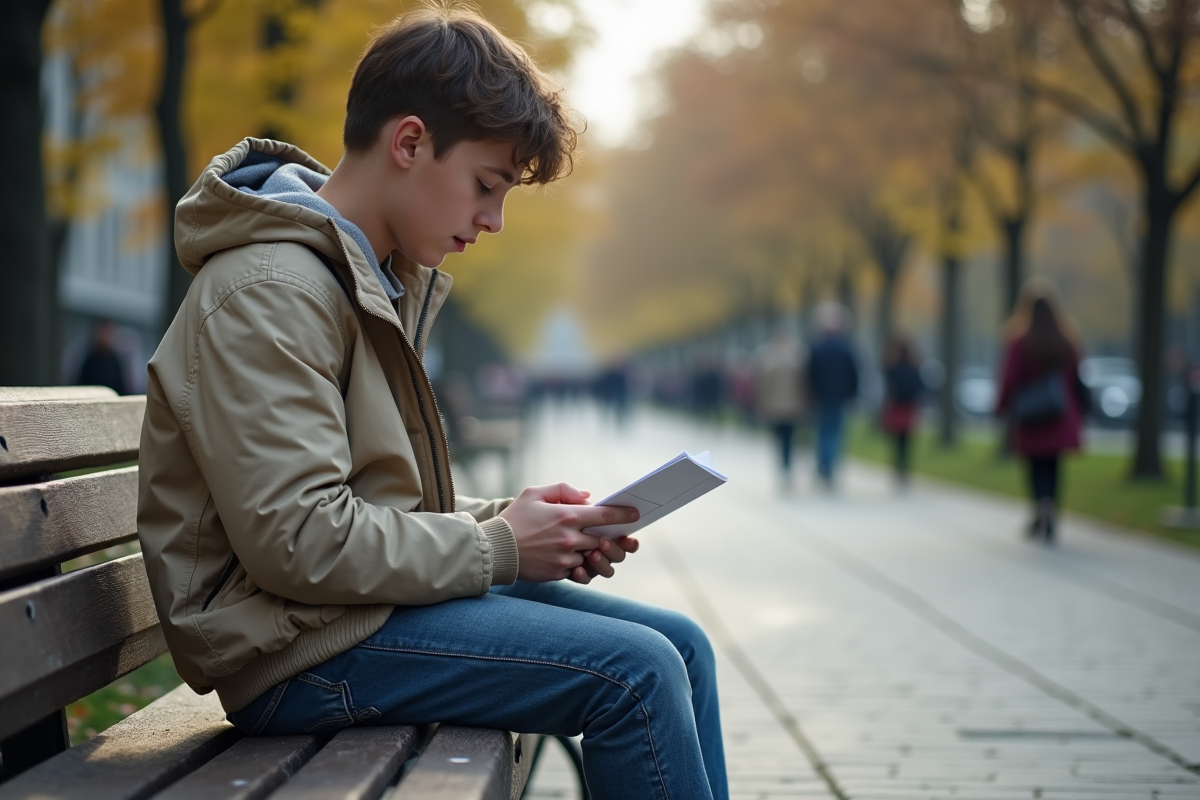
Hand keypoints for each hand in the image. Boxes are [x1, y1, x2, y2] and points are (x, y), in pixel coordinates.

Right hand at [499, 483, 639, 582]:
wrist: (495, 548)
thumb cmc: (515, 518)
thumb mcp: (534, 493)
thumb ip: (563, 490)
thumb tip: (588, 497)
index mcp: (568, 515)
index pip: (606, 514)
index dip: (624, 514)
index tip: (635, 515)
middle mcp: (571, 537)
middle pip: (605, 538)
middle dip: (614, 537)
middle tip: (617, 534)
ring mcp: (566, 557)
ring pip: (594, 556)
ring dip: (597, 551)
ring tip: (592, 546)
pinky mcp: (559, 573)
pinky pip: (580, 570)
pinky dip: (580, 564)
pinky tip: (573, 557)